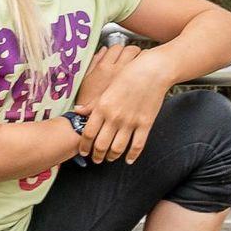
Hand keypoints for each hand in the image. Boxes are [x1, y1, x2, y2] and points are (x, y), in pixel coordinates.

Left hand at [75, 46, 171, 164]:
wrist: (152, 70)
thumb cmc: (128, 75)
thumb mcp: (107, 87)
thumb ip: (93, 103)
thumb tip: (78, 111)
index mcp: (102, 107)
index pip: (88, 133)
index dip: (84, 146)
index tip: (83, 152)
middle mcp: (114, 116)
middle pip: (101, 144)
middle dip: (97, 155)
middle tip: (96, 159)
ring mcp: (130, 121)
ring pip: (117, 148)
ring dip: (112, 157)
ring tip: (110, 158)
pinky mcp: (145, 123)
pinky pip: (137, 145)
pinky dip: (132, 156)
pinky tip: (128, 159)